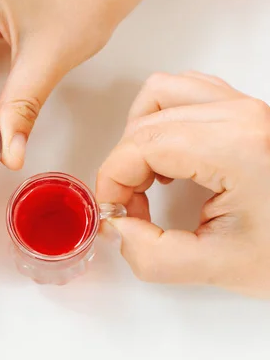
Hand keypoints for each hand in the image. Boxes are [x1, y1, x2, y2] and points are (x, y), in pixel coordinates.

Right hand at [96, 71, 269, 297]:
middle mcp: (243, 114)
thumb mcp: (218, 268)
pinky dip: (163, 119)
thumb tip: (117, 226)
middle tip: (132, 208)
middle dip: (124, 167)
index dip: (112, 180)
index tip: (115, 212)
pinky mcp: (247, 111)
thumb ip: (151, 254)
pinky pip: (186, 91)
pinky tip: (172, 158)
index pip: (141, 145)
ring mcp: (248, 107)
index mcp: (238, 147)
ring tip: (150, 176)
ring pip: (161, 93)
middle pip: (145, 123)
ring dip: (139, 136)